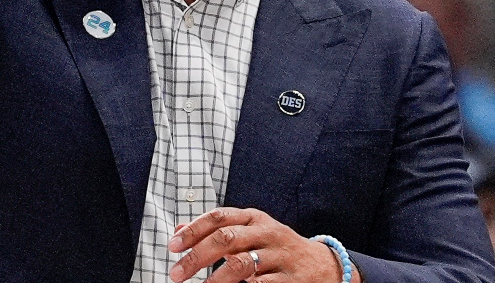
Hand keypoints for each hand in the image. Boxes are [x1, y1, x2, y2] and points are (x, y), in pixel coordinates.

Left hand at [168, 207, 350, 282]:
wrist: (322, 265)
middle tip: (176, 274)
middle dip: (197, 257)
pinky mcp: (290, 278)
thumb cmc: (275, 247)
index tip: (172, 246)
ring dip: (216, 278)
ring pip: (242, 263)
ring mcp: (279, 255)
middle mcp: (266, 232)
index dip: (192, 231)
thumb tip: (178, 229)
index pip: (218, 217)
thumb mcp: (249, 232)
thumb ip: (216, 230)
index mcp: (254, 218)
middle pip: (226, 239)